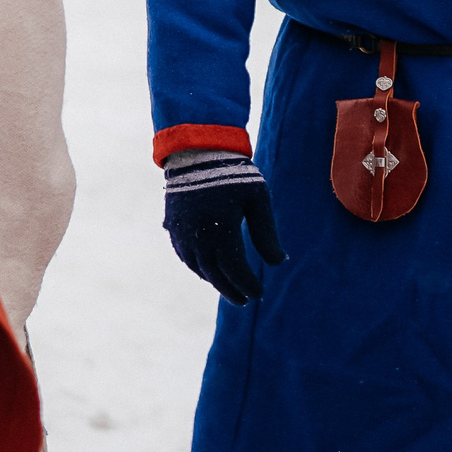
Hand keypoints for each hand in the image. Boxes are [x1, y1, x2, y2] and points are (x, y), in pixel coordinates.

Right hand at [163, 151, 286, 303]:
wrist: (197, 152)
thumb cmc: (234, 174)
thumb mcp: (258, 200)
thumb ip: (266, 234)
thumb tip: (279, 263)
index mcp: (222, 231)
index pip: (235, 270)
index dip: (247, 285)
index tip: (259, 294)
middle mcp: (198, 237)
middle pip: (215, 275)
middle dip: (231, 290)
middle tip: (245, 300)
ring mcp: (182, 233)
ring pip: (198, 268)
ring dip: (214, 281)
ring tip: (230, 287)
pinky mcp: (173, 227)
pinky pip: (185, 256)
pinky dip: (199, 268)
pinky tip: (209, 270)